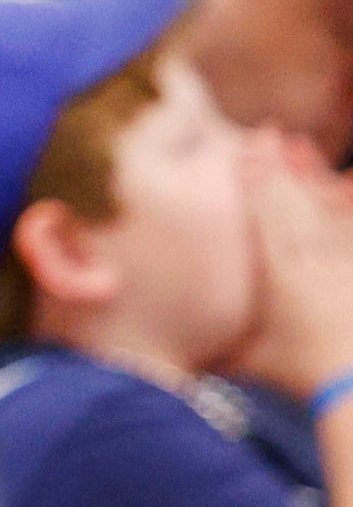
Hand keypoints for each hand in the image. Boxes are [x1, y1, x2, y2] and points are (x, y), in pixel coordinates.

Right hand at [233, 139, 352, 400]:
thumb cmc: (305, 374)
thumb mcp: (251, 361)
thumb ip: (216, 349)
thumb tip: (172, 351)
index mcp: (280, 274)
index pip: (265, 215)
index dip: (255, 179)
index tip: (247, 148)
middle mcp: (313, 257)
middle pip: (294, 201)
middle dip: (280, 166)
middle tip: (270, 132)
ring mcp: (345, 260)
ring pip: (327, 208)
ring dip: (314, 176)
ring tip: (305, 147)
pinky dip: (350, 203)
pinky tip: (348, 183)